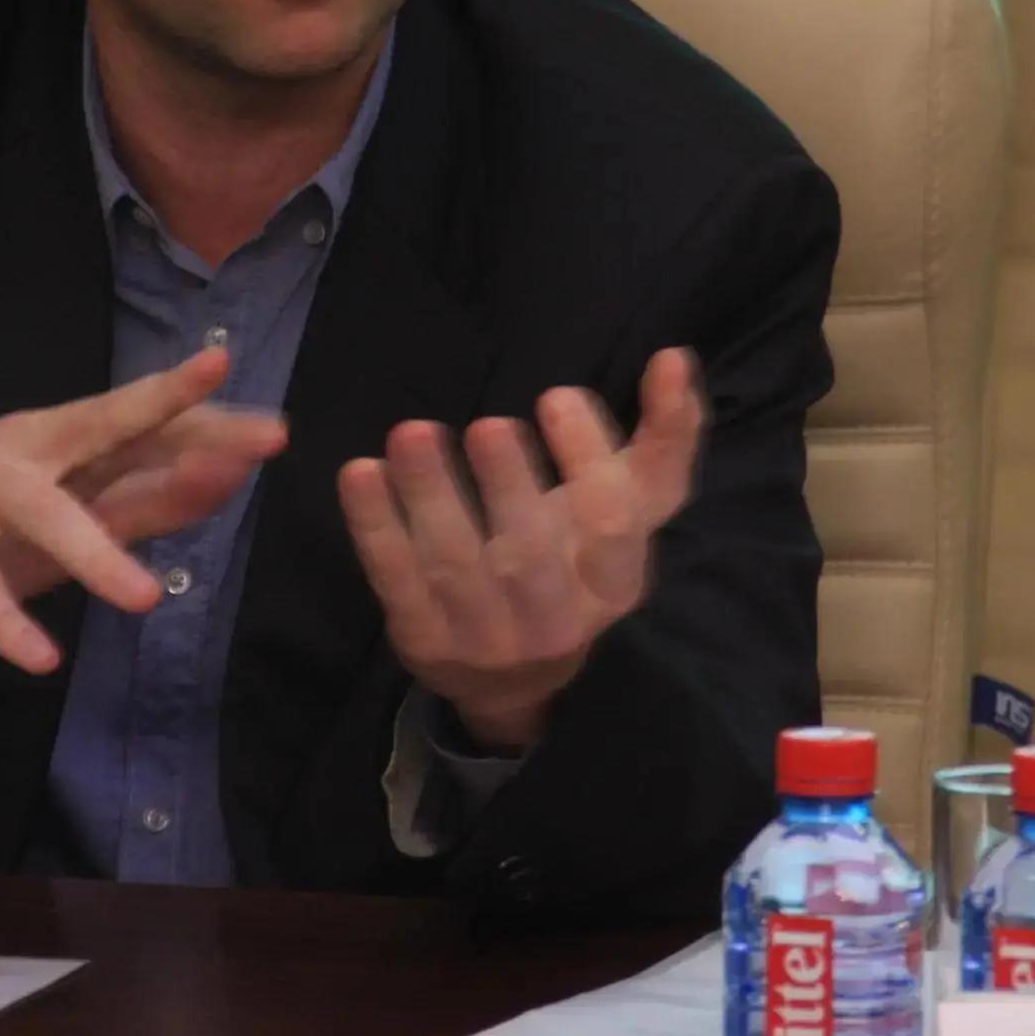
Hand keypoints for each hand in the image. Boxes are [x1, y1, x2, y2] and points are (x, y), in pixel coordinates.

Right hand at [0, 348, 284, 671]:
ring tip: (146, 601)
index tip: (276, 428)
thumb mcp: (64, 520)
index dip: (209, 424)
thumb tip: (222, 482)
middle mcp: (25, 445)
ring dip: (94, 552)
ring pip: (40, 507)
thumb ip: (138, 504)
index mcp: (64, 440)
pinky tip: (38, 657)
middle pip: (107, 427)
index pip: (147, 425)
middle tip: (253, 445)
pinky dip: (1, 617)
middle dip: (181, 428)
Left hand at [336, 347, 702, 751]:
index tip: (555, 396)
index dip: (587, 459)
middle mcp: (555, 618)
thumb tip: (674, 357)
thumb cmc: (578, 561)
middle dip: (509, 484)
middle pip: (532, 552)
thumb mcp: (630, 509)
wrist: (515, 678)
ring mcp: (485, 637)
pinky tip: (360, 472)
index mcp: (616, 582)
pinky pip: (395, 578)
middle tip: (487, 425)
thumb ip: (665, 439)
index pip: (612, 524)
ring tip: (412, 432)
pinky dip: (376, 524)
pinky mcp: (424, 640)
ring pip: (456, 564)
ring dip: (431, 495)